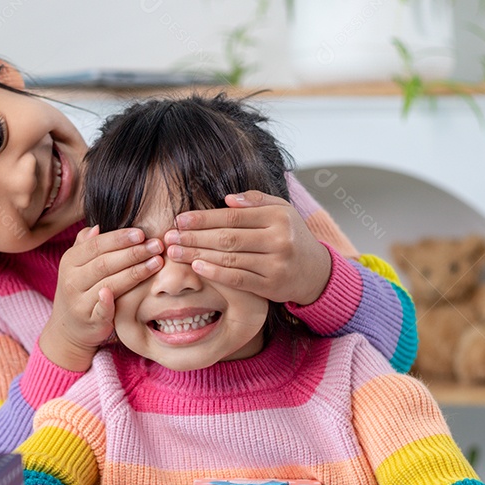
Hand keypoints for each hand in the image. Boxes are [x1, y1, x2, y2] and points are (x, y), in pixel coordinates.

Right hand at [39, 225, 163, 371]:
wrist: (69, 327)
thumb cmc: (81, 289)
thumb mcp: (78, 266)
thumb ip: (86, 245)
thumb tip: (97, 226)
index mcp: (70, 261)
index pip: (97, 245)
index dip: (120, 238)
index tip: (142, 233)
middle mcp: (72, 280)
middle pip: (105, 263)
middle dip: (133, 252)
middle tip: (156, 245)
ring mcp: (79, 301)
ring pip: (109, 284)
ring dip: (135, 272)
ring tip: (157, 262)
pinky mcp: (89, 320)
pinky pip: (102, 310)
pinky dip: (113, 301)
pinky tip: (132, 291)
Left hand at [164, 191, 331, 305]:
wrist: (315, 271)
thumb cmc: (290, 236)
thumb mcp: (281, 211)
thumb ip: (256, 201)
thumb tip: (227, 199)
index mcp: (279, 216)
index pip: (233, 217)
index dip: (204, 218)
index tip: (180, 219)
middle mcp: (279, 240)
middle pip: (228, 238)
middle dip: (194, 237)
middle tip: (169, 237)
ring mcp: (276, 264)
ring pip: (230, 258)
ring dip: (197, 254)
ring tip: (175, 252)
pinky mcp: (271, 286)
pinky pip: (238, 279)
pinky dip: (215, 273)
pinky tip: (196, 267)